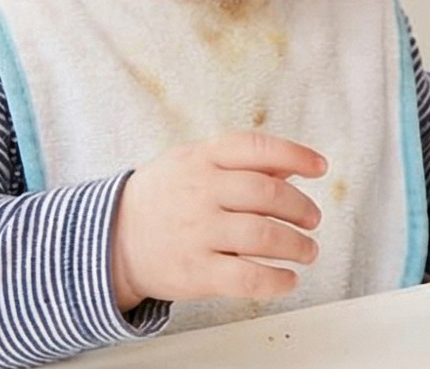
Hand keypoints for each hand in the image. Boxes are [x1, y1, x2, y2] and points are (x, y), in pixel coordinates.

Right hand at [110, 131, 327, 312]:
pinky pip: (247, 277)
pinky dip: (276, 280)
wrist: (109, 240)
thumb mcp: (193, 164)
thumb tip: (292, 163)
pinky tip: (287, 279)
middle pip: (268, 193)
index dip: (296, 155)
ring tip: (308, 250)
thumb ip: (242, 162)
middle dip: (301, 208)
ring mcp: (198, 232)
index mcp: (202, 159)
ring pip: (264, 235)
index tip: (320, 168)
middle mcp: (201, 192)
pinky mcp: (196, 271)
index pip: (257, 147)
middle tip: (313, 219)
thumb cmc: (163, 198)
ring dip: (297, 245)